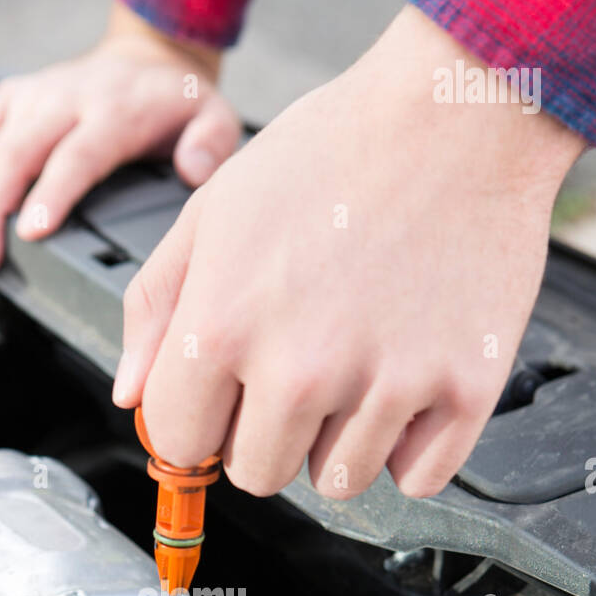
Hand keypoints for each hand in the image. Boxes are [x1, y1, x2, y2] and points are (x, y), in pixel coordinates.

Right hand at [0, 2, 238, 275]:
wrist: (148, 62)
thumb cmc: (175, 103)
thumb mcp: (215, 117)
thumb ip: (212, 144)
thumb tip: (192, 171)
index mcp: (115, 107)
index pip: (76, 153)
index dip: (50, 194)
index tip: (30, 231)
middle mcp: (67, 96)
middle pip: (16, 150)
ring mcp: (33, 95)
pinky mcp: (11, 99)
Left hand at [114, 6, 583, 498]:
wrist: (456, 112)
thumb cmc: (333, 152)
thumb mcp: (213, 213)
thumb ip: (156, 310)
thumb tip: (131, 396)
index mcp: (223, 329)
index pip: (181, 445)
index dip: (199, 421)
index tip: (224, 399)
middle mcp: (301, 371)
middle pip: (259, 475)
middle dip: (269, 434)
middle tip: (302, 367)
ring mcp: (387, 386)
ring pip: (337, 482)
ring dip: (342, 440)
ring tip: (359, 363)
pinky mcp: (463, 390)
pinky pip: (418, 478)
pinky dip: (414, 444)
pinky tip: (409, 380)